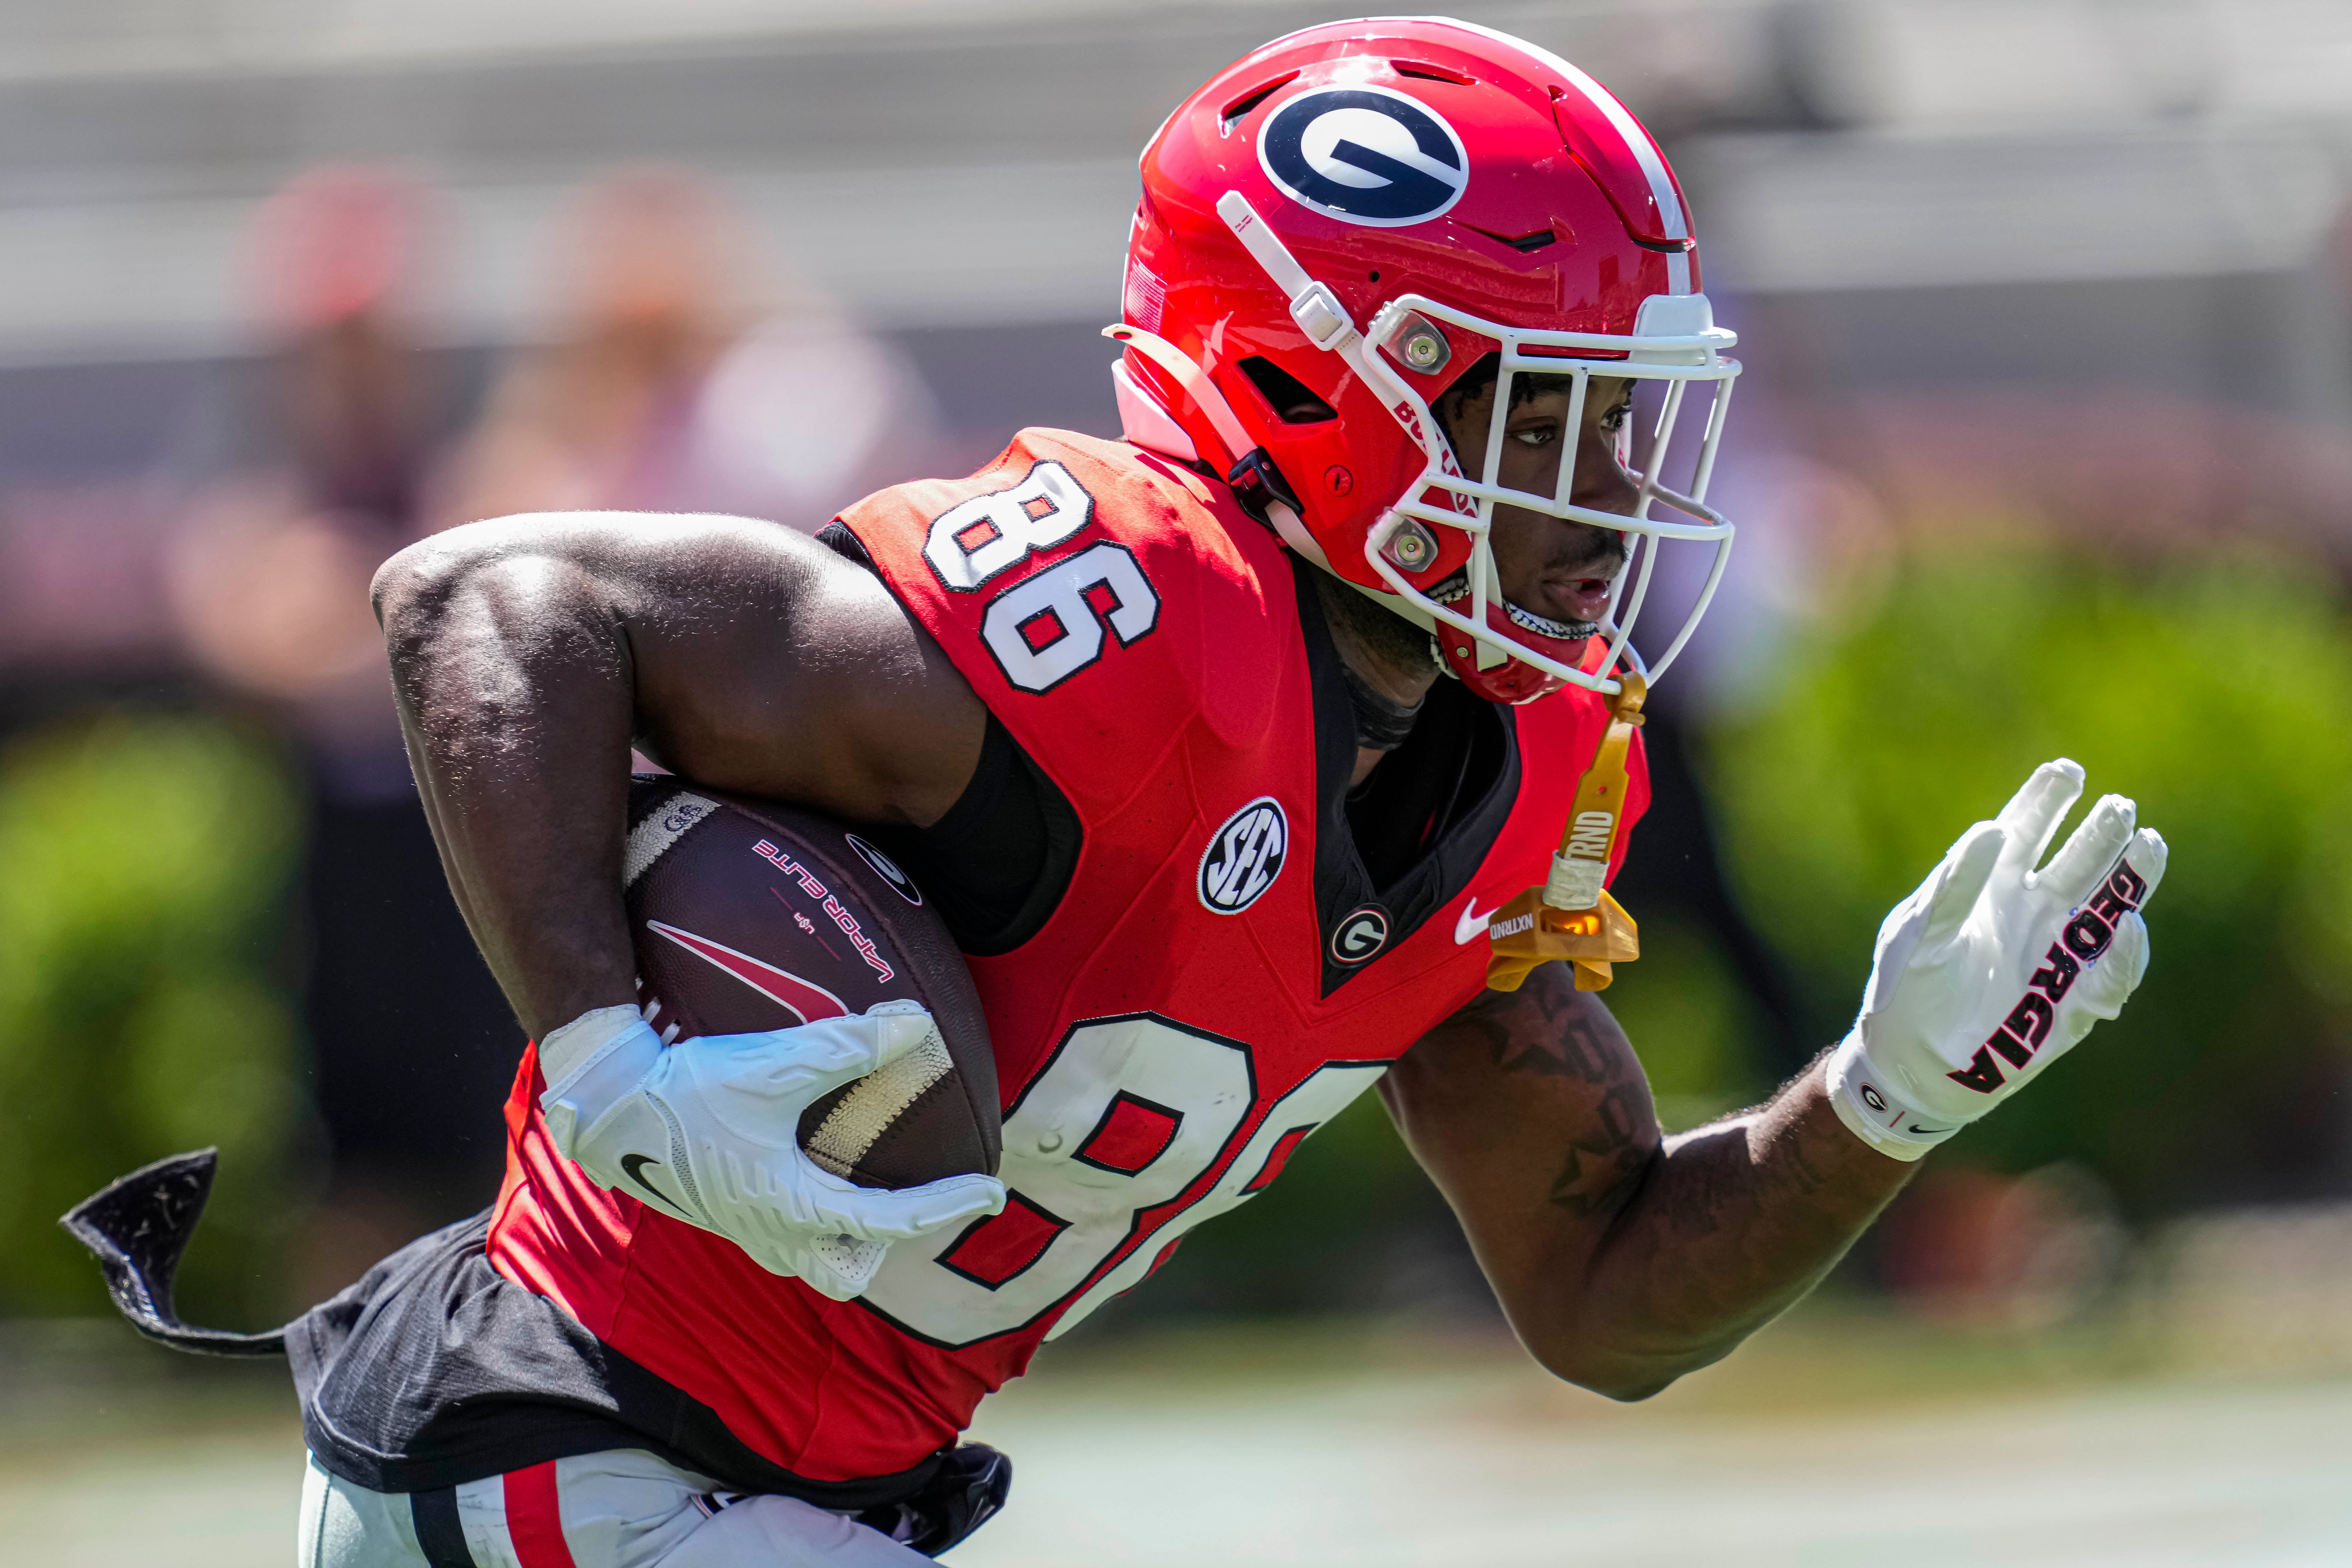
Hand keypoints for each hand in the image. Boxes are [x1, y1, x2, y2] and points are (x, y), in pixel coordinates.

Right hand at [536, 1002, 1006, 1297]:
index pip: (894, 1222)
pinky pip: (779, 1229)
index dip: (949, 1206)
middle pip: (849, 1268)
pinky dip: (809, 1210)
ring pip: (811, 1256)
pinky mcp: (718, 1210)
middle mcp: (770, 1233)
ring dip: (846, 1233)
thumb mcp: (777, 1065)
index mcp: (795, 1210)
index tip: (991, 1190)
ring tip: (869, 1185)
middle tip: (921, 1199)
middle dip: (887, 1244)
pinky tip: (807, 1160)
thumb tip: (916, 1024)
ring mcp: (740, 1228)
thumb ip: (850, 1045)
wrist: (607, 1109)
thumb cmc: (690, 1090)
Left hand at [1826, 759, 2167, 1160]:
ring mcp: (2058, 951)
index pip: (2025, 828)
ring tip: (2148, 842)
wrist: (1911, 1062)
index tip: (2067, 771)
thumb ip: (1954, 884)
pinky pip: (2112, 972)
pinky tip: (2127, 925)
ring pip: (2109, 905)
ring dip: (2131, 876)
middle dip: (2101, 831)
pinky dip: (2125, 951)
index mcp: (1991, 884)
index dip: (2047, 798)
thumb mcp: (1920, 931)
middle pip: (2079, 858)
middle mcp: (2032, 909)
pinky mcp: (2075, 1000)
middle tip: (2118, 806)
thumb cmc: (1907, 989)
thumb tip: (1991, 828)